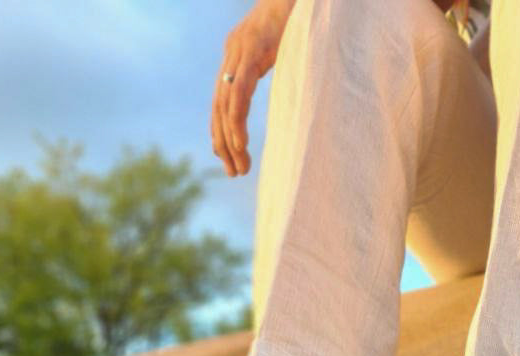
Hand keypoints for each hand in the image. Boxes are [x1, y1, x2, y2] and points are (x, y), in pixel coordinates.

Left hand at [211, 0, 295, 176]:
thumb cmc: (300, 18)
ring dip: (230, 140)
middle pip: (219, 108)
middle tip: (233, 173)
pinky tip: (240, 144)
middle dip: (223, 144)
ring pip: (225, 105)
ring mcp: (239, 49)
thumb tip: (290, 100)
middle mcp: (232, 53)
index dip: (223, 132)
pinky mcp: (250, 48)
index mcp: (238, 56)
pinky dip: (236, 120)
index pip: (222, 102)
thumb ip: (274, 71)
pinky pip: (238, 91)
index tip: (229, 159)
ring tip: (239, 167)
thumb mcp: (284, 51)